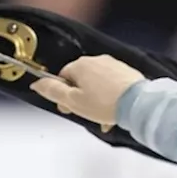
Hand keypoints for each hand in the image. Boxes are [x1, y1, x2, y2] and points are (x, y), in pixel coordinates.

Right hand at [30, 55, 145, 130]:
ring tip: (105, 117)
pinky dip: (113, 97)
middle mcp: (97, 60)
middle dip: (83, 99)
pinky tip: (116, 111)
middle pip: (82, 81)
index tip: (69, 108)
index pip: (64, 78)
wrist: (139, 104)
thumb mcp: (73, 101)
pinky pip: (115, 85)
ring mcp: (115, 65)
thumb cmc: (107, 103)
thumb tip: (37, 83)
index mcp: (80, 65)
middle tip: (88, 114)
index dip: (64, 95)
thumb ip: (53, 91)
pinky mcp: (129, 73)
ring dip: (99, 100)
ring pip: (99, 84)